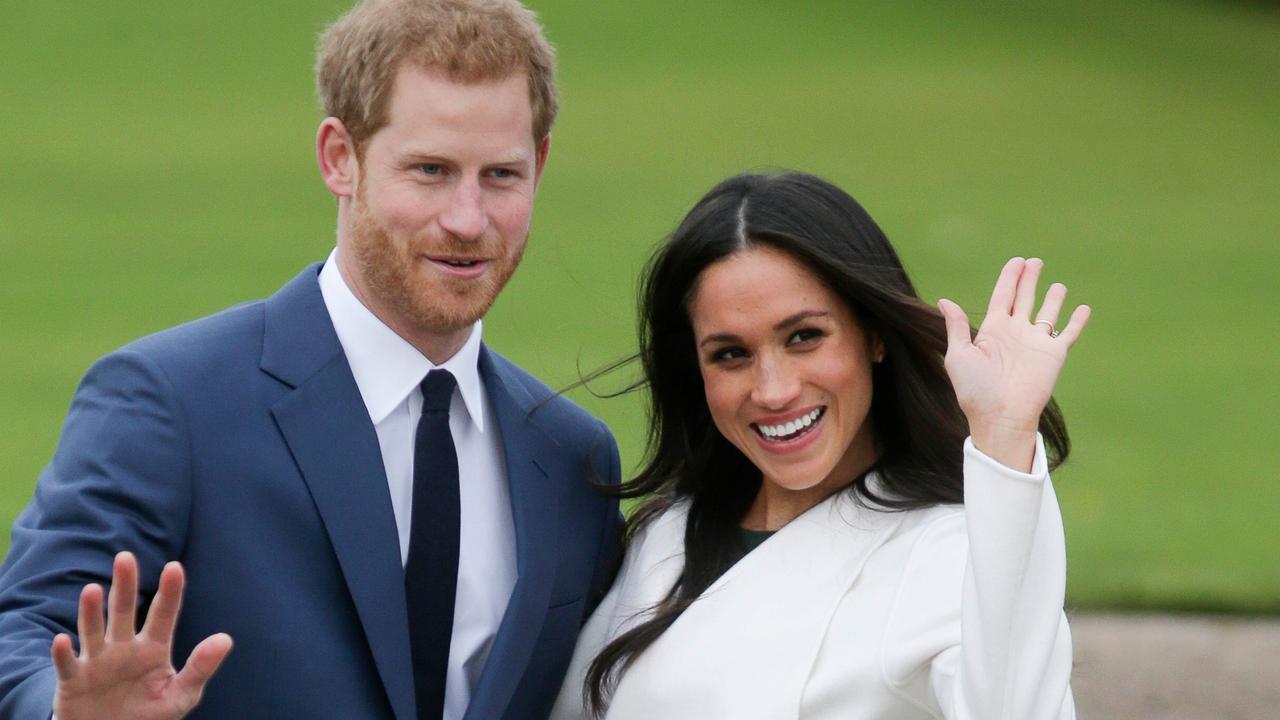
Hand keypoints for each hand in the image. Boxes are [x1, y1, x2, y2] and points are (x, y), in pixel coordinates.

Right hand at [51, 552, 232, 719]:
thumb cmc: (150, 714)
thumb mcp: (181, 694)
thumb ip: (200, 667)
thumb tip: (225, 639)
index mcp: (153, 648)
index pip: (163, 615)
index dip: (169, 592)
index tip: (175, 567)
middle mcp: (124, 648)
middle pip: (124, 611)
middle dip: (125, 585)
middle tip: (125, 557)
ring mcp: (98, 661)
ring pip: (93, 631)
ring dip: (91, 612)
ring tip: (92, 589)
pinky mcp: (74, 681)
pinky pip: (68, 665)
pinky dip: (63, 654)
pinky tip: (61, 640)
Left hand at [938, 257, 1090, 470]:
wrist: (1000, 416)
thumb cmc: (975, 389)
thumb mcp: (959, 355)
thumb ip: (957, 327)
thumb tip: (945, 300)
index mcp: (992, 330)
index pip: (1002, 296)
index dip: (1009, 278)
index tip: (1016, 261)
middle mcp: (1015, 333)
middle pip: (1024, 298)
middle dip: (1029, 279)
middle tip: (1034, 261)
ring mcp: (1035, 343)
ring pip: (1047, 313)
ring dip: (1053, 298)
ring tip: (1058, 285)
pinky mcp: (1054, 354)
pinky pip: (1068, 333)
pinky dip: (1077, 321)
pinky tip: (1083, 308)